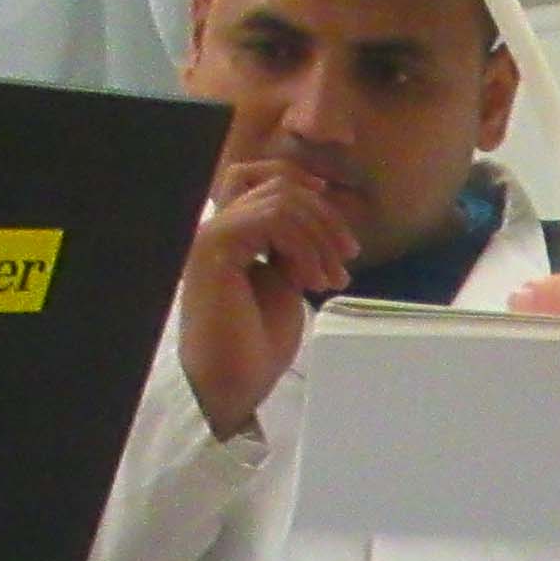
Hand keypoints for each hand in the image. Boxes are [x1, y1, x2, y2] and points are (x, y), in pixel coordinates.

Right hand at [172, 143, 364, 437]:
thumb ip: (293, 245)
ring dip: (319, 237)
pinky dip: (304, 247)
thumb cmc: (257, 343)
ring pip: (279, 200)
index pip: (257, 177)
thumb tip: (318, 214)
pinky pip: (272, 220)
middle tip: (347, 259)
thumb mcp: (285, 280)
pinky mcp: (215, 247)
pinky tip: (311, 282)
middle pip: (278, 186)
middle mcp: (216, 228)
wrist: (235, 382)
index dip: (297, 179)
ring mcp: (212, 235)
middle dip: (324, 218)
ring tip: (331, 279)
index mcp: (230, 234)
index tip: (333, 206)